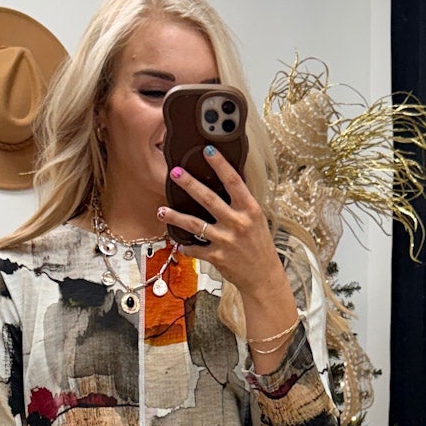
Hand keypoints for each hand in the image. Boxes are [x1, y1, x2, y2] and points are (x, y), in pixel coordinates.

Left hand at [157, 148, 293, 309]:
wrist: (263, 276)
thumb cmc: (259, 245)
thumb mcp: (257, 219)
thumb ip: (242, 202)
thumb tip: (227, 179)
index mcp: (250, 209)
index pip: (234, 182)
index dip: (220, 164)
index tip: (208, 150)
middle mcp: (238, 223)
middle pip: (209, 199)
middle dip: (190, 184)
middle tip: (175, 173)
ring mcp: (226, 241)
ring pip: (195, 225)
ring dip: (176, 217)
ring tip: (161, 211)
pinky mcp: (217, 257)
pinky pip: (195, 249)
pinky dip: (185, 246)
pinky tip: (177, 241)